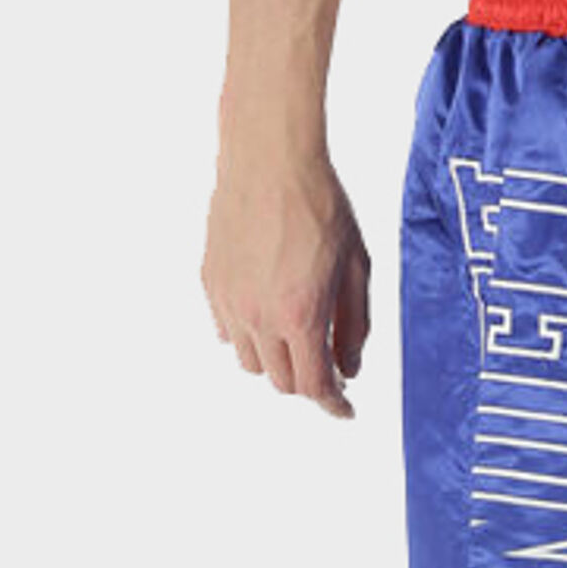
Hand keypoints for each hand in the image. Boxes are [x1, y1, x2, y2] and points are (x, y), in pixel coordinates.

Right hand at [201, 150, 369, 421]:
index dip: (334, 405)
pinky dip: (248, 336)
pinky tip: (265, 317)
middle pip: (282, 380)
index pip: (315, 385)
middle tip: (327, 366)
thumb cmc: (320, 205)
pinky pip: (226, 331)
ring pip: (250, 362)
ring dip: (276, 361)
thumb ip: (355, 325)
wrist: (270, 158)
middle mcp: (259, 316)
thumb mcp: (356, 268)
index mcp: (301, 315)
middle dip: (309, 381)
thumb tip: (350, 367)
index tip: (345, 409)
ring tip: (295, 338)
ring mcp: (229, 301)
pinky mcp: (211, 282)